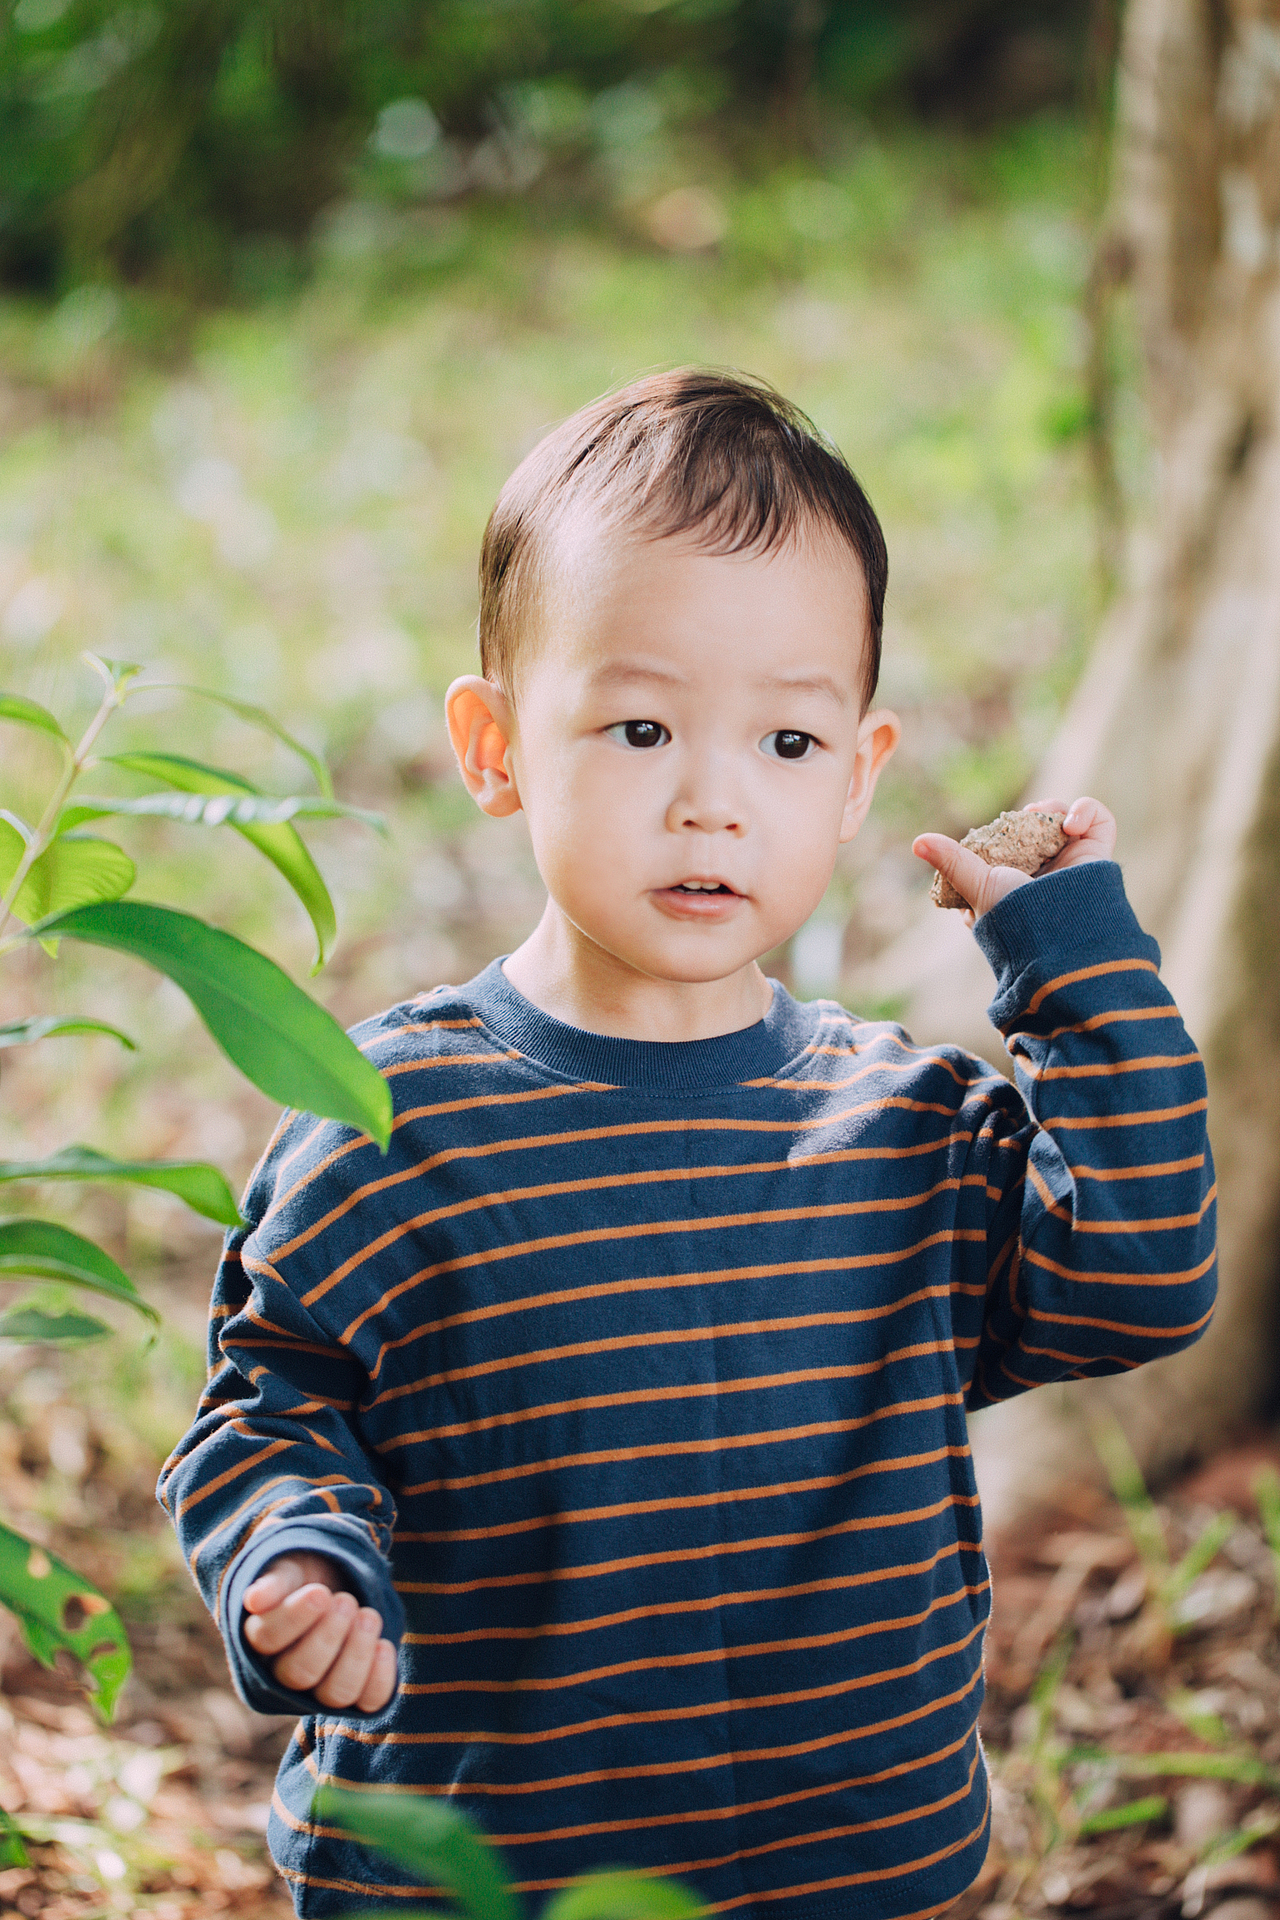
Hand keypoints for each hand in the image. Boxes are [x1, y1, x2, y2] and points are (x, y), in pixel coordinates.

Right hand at [241, 1551, 397, 1711]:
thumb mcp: (290, 1569)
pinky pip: (368, 1702)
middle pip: (298, 1673)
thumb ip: (275, 1582)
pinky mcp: (355, 1696)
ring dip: (356, 1655)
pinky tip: (384, 1645)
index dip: (294, 1617)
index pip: (266, 1639)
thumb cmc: (306, 1577)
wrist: (335, 1583)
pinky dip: (379, 1678)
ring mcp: (319, 1690)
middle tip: (346, 1601)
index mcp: (259, 1640)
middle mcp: (283, 1674)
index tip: (320, 1592)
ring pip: (334, 1693)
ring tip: (368, 1616)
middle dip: (328, 1636)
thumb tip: (254, 1599)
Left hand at [913, 796, 1116, 925]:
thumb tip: (917, 842)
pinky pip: (1100, 821)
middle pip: (1040, 829)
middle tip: (1022, 817)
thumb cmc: (1016, 917)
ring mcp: (1072, 864)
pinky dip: (1087, 812)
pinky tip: (1072, 823)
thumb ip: (953, 862)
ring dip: (1054, 809)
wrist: (1060, 938)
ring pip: (1066, 821)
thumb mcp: (978, 885)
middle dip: (1031, 817)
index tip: (995, 834)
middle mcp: (1045, 873)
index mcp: (1016, 882)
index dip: (1004, 833)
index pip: (1011, 845)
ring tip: (1041, 814)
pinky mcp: (1098, 856)